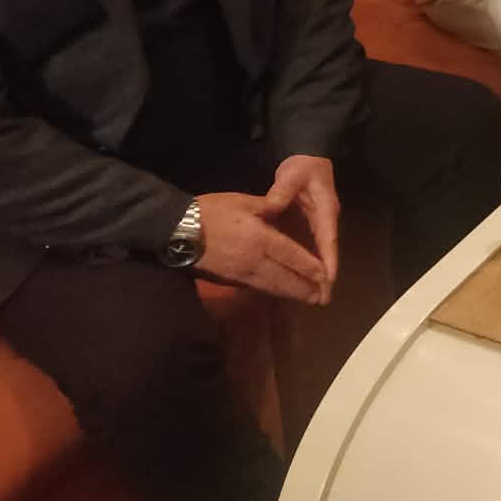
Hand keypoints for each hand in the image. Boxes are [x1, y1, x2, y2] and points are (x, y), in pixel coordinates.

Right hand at [192, 190, 328, 303]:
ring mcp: (240, 273)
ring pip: (271, 287)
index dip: (310, 268)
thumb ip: (267, 207)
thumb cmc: (209, 211)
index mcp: (261, 238)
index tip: (325, 277)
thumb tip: (283, 208)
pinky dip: (271, 291)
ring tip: (306, 299)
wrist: (175, 231)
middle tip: (321, 297)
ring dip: (290, 294)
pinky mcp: (228, 280)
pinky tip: (278, 293)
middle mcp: (254, 260)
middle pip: (285, 279)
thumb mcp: (242, 201)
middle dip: (304, 289)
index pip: (292, 256)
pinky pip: (255, 287)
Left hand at [266, 154, 340, 303]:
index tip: (328, 281)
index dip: (329, 260)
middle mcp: (325, 221)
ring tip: (315, 297)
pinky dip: (308, 264)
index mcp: (325, 210)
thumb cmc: (302, 167)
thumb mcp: (292, 175)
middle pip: (327, 252)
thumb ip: (282, 190)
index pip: (328, 238)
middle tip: (322, 300)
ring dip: (318, 274)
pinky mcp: (310, 226)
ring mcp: (319, 224)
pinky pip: (310, 248)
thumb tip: (272, 207)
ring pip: (320, 253)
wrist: (308, 157)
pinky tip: (301, 279)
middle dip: (326, 276)